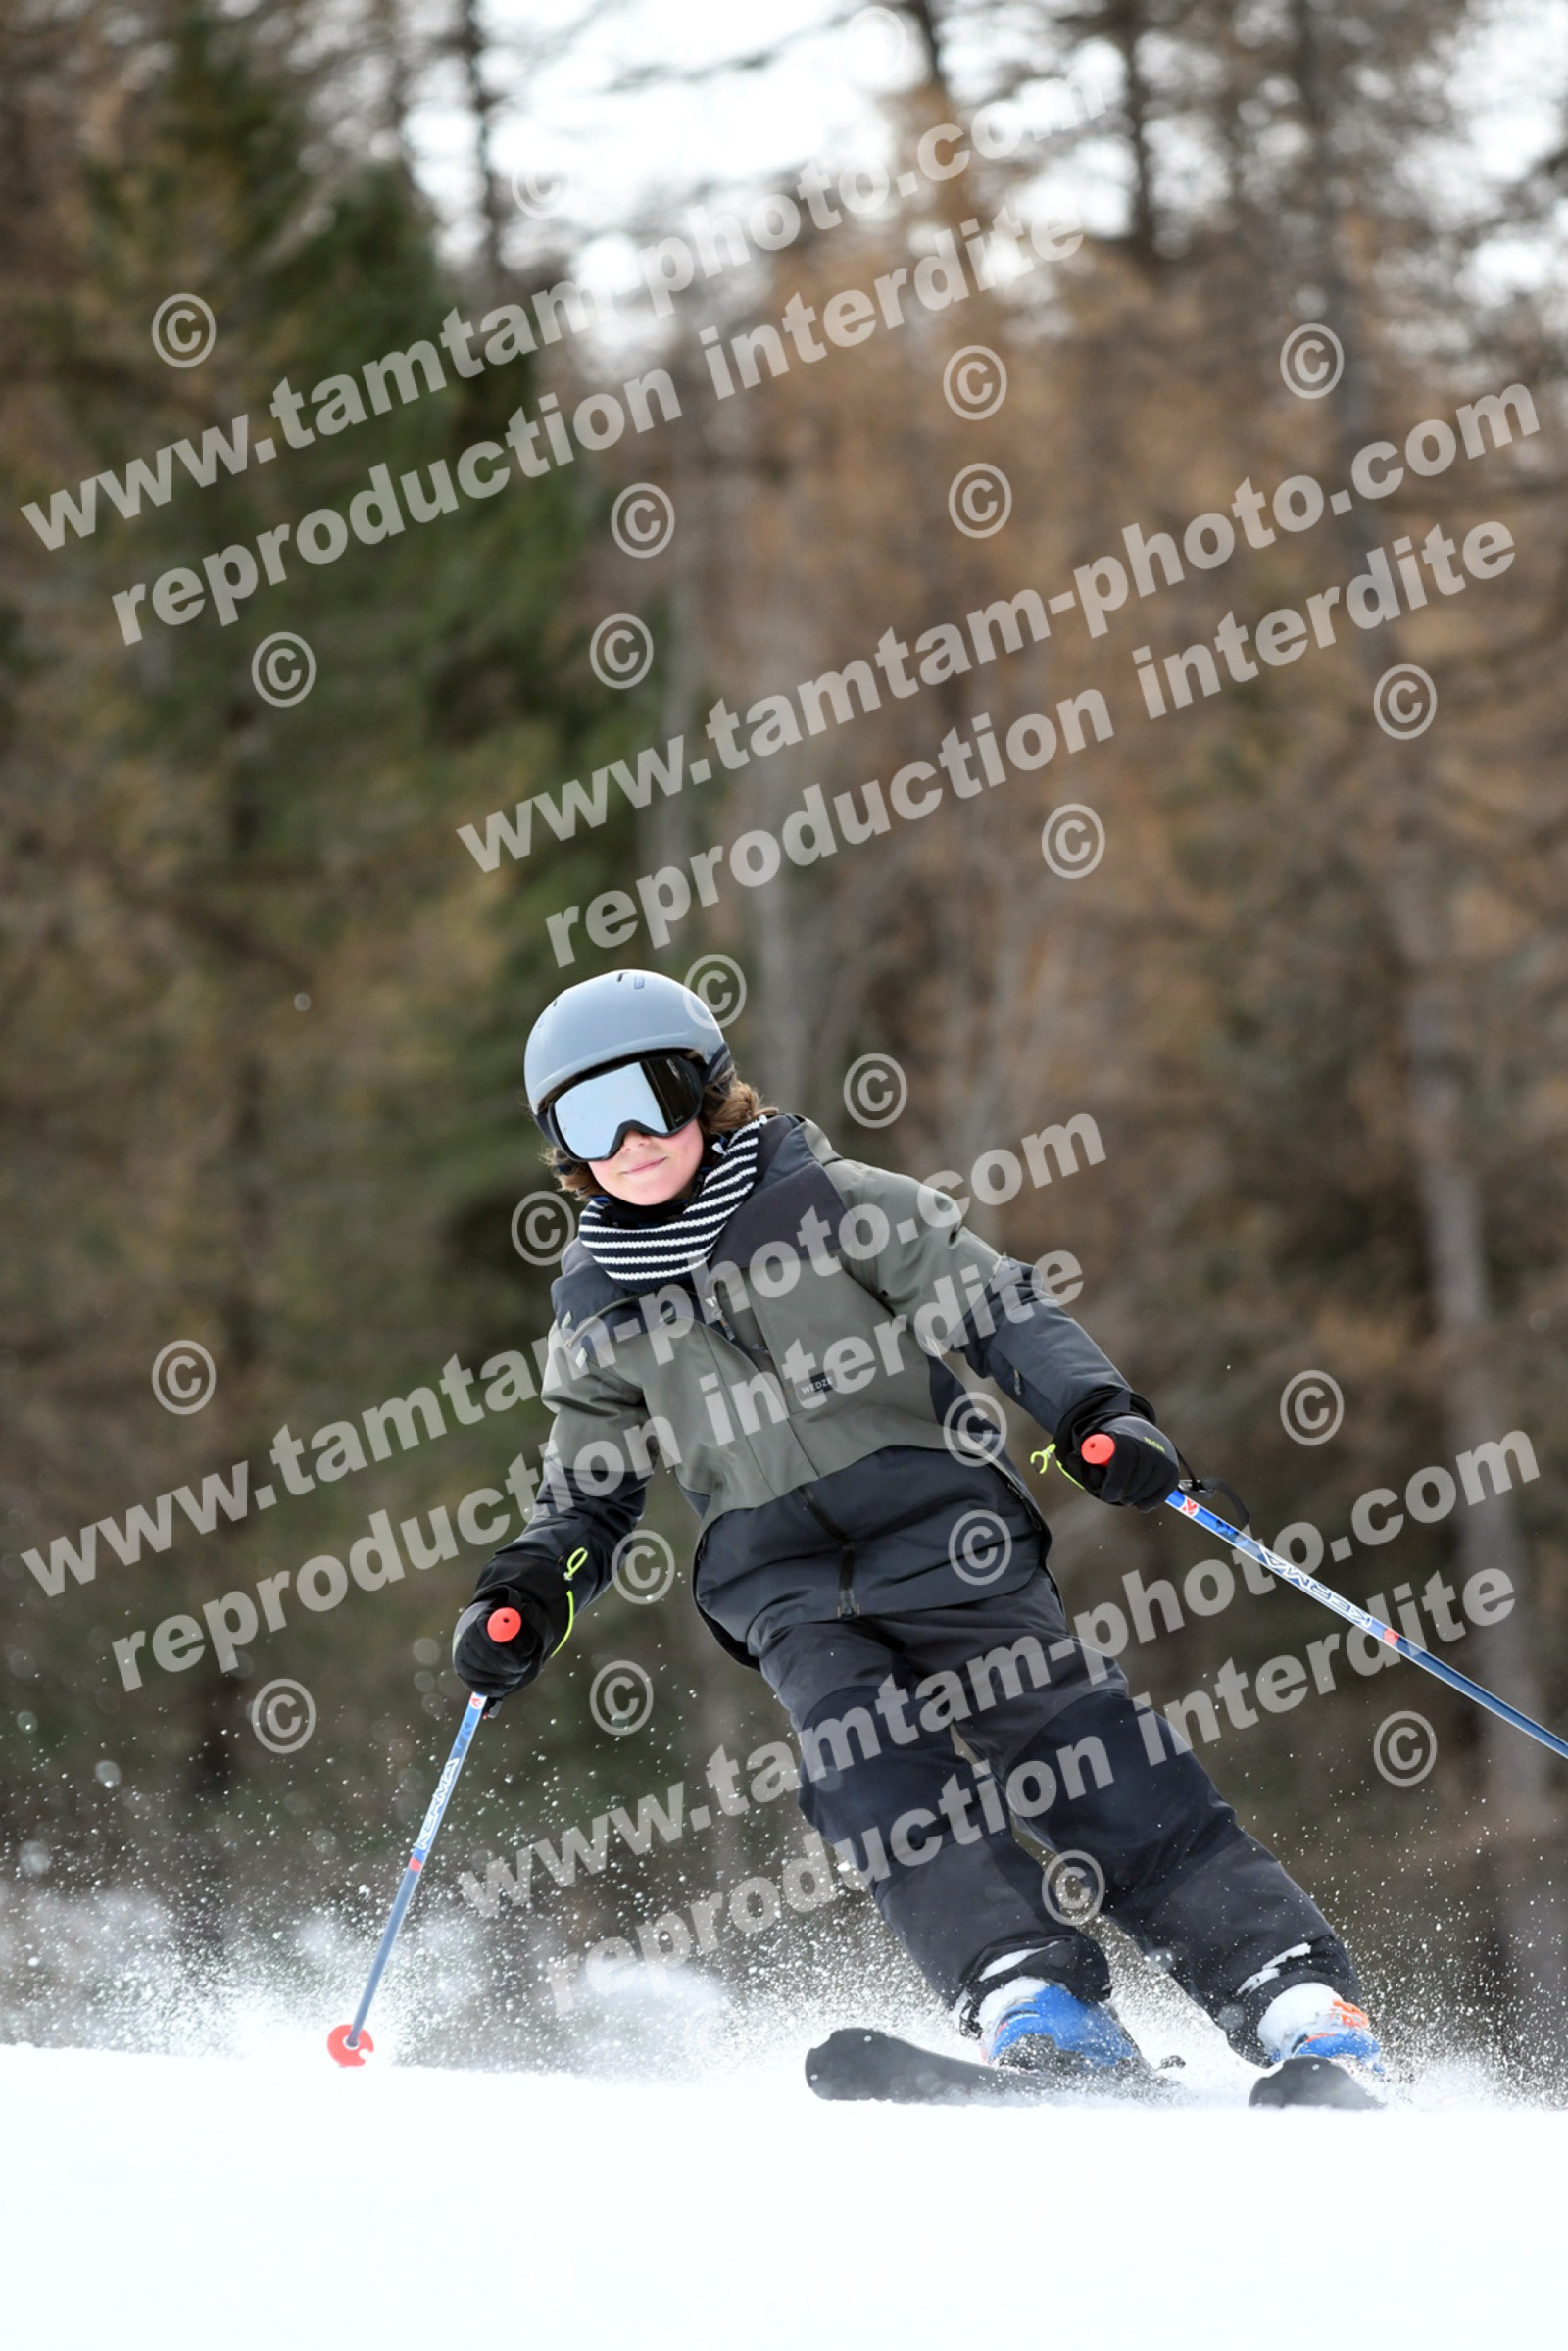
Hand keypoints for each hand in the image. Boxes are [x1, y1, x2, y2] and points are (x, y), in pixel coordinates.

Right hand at [451, 1591, 546, 1705]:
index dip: (508, 1657)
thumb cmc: (502, 1625)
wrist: (482, 1632)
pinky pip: (476, 1686)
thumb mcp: (511, 1618)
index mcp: (477, 1626)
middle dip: (506, 1671)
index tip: (522, 1663)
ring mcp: (461, 1660)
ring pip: (482, 1676)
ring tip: (515, 1677)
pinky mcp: (462, 1674)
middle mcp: (464, 1643)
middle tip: (521, 1672)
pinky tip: (504, 1686)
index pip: (490, 1645)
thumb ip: (516, 1620)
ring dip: (502, 1680)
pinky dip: (493, 1689)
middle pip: (485, 1663)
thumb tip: (516, 1616)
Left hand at [1076, 1416, 1181, 1510]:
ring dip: (1139, 1497)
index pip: (1125, 1458)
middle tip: (1118, 1498)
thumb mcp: (1092, 1449)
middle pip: (1141, 1473)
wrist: (1133, 1431)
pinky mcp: (1172, 1468)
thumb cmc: (1108, 1446)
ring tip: (1128, 1498)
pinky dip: (1152, 1501)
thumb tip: (1092, 1475)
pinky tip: (1141, 1503)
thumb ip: (1087, 1463)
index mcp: (1125, 1435)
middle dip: (1127, 1491)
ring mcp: (1163, 1455)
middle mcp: (1148, 1442)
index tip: (1108, 1495)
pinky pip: (1166, 1489)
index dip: (1116, 1482)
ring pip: (1154, 1483)